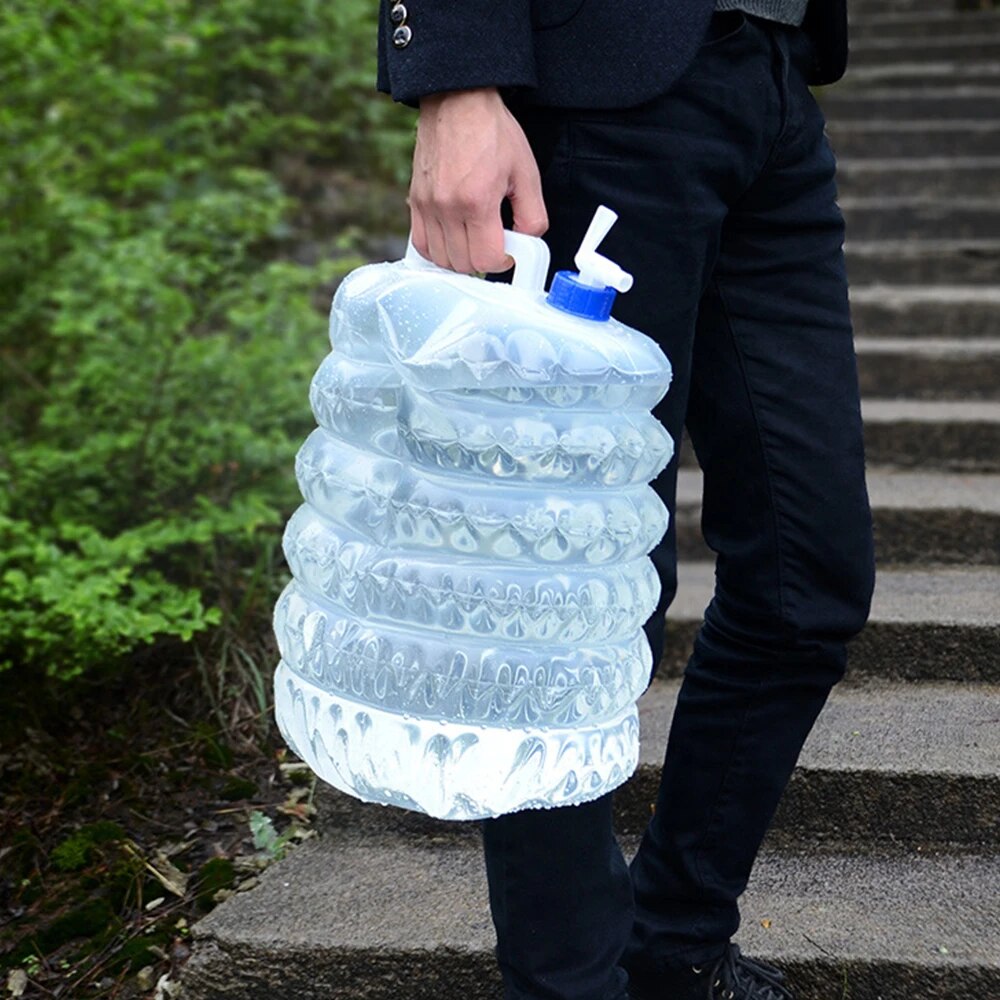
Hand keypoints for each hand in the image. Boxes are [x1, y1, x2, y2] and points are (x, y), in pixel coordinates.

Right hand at [409, 87, 547, 273]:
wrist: (458, 101)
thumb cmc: (491, 131)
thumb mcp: (526, 172)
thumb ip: (532, 214)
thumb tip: (526, 242)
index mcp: (477, 201)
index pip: (486, 260)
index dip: (502, 261)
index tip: (509, 250)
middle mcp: (447, 207)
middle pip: (462, 264)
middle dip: (482, 261)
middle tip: (493, 243)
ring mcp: (428, 206)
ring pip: (441, 259)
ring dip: (460, 258)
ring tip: (474, 240)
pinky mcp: (416, 201)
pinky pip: (421, 244)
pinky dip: (438, 250)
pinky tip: (453, 239)